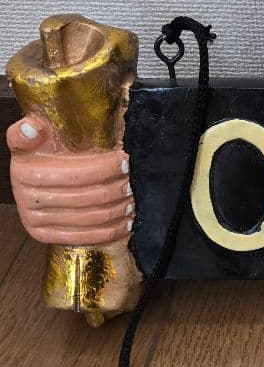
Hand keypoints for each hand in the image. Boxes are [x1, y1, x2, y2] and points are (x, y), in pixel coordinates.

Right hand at [7, 114, 134, 245]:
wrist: (32, 179)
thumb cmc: (42, 151)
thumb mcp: (37, 135)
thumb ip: (33, 129)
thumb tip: (32, 129)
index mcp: (26, 172)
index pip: (76, 174)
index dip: (105, 169)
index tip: (125, 162)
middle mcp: (26, 198)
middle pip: (86, 197)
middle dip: (116, 191)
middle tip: (133, 184)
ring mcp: (33, 219)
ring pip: (88, 218)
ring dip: (116, 211)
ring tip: (132, 202)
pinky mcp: (42, 235)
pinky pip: (81, 238)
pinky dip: (107, 232)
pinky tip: (124, 224)